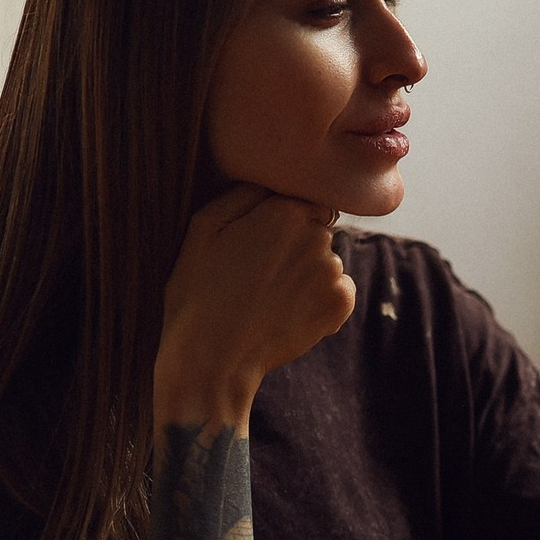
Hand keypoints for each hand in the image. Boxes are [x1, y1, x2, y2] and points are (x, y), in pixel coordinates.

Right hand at [155, 185, 355, 428]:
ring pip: (327, 262)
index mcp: (284, 210)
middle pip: (318, 230)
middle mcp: (316, 235)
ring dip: (307, 275)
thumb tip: (271, 182)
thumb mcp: (203, 227)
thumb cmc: (199, 291)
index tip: (262, 244)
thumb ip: (244, 194)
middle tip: (260, 274)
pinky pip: (338, 291)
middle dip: (297, 246)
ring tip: (270, 298)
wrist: (212, 357)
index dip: (283, 222)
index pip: (303, 201)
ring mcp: (332, 271)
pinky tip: (287, 314)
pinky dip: (320, 301)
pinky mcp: (341, 304)